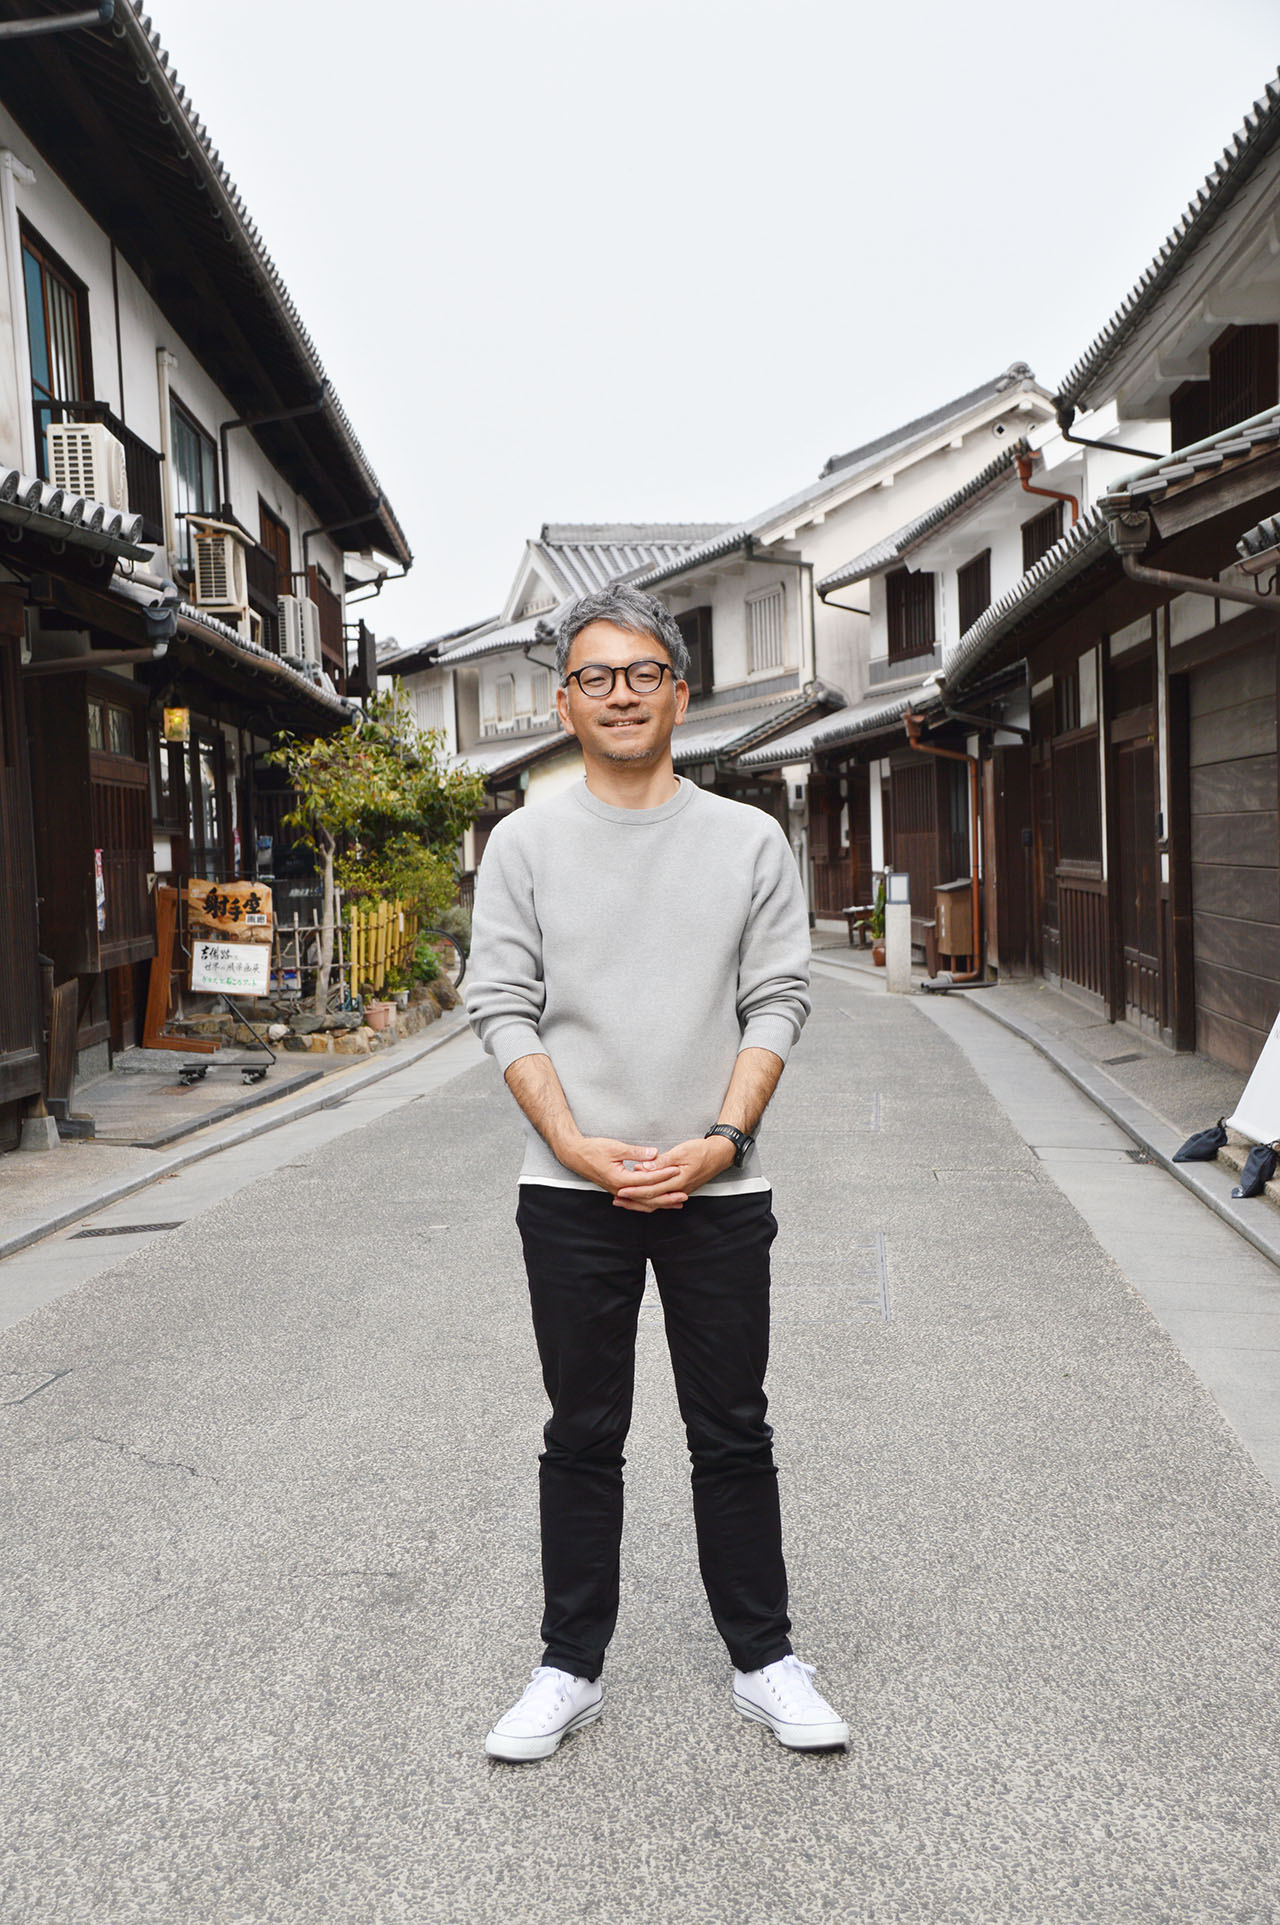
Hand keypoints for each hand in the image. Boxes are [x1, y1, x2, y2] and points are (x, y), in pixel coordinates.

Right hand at [556, 1136, 680, 1201]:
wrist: (575, 1155)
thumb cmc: (593, 1150)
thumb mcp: (615, 1148)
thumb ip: (636, 1153)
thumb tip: (654, 1154)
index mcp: (620, 1179)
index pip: (648, 1180)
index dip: (663, 1175)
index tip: (677, 1170)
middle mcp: (620, 1189)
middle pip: (648, 1197)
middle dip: (667, 1197)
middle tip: (683, 1196)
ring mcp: (619, 1191)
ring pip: (643, 1202)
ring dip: (660, 1203)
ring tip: (676, 1203)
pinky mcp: (618, 1190)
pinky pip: (637, 1200)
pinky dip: (649, 1202)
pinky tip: (658, 1202)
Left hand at [613, 1134, 736, 1211]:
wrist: (720, 1155)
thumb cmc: (702, 1151)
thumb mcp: (681, 1152)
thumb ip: (662, 1161)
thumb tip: (645, 1166)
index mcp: (677, 1181)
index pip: (651, 1190)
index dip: (635, 1191)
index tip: (621, 1190)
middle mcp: (678, 1190)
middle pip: (652, 1200)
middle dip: (633, 1201)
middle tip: (617, 1200)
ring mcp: (680, 1191)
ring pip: (657, 1201)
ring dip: (640, 1202)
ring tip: (624, 1201)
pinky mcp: (681, 1189)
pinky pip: (663, 1198)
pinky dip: (650, 1199)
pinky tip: (642, 1198)